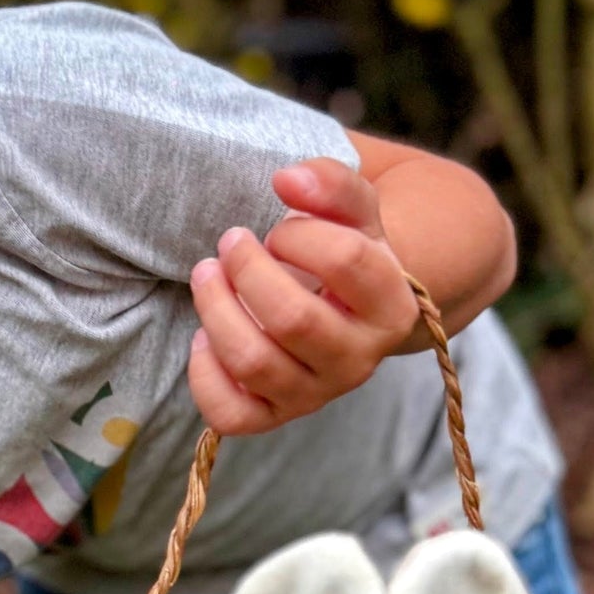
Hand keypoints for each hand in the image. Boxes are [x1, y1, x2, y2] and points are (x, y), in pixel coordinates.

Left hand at [187, 156, 421, 434]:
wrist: (347, 310)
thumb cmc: (345, 251)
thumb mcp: (353, 210)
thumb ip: (330, 183)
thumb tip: (287, 178)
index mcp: (391, 308)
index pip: (346, 262)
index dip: (300, 235)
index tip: (280, 229)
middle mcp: (359, 361)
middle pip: (293, 319)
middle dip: (248, 271)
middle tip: (230, 241)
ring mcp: (316, 395)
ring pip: (253, 363)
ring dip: (215, 311)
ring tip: (206, 275)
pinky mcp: (275, 415)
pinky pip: (230, 415)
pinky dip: (204, 376)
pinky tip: (202, 337)